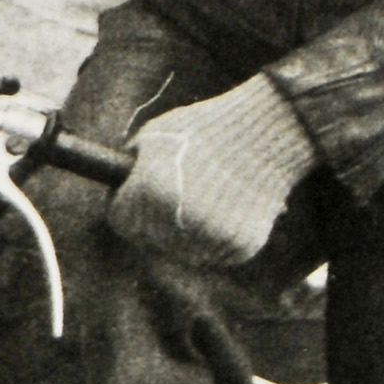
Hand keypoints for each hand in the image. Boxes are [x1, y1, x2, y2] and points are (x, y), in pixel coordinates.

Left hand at [104, 73, 318, 268]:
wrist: (268, 133)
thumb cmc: (207, 129)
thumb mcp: (155, 135)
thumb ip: (131, 165)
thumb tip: (115, 184)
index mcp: (149, 192)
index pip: (120, 221)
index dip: (126, 207)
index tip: (137, 199)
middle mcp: (175, 220)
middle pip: (149, 240)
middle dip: (154, 221)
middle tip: (175, 196)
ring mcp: (208, 238)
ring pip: (182, 251)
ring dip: (186, 232)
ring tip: (203, 198)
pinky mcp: (238, 248)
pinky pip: (214, 253)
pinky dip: (216, 237)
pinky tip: (226, 207)